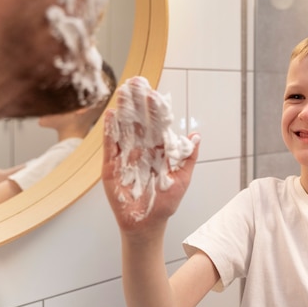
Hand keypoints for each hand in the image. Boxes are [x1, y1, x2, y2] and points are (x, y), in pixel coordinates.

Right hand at [102, 77, 199, 237]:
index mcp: (158, 151)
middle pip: (138, 122)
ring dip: (123, 111)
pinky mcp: (111, 167)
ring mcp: (125, 157)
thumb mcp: (182, 178)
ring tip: (122, 92)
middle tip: (135, 81)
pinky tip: (110, 116)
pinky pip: (111, 147)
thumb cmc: (166, 203)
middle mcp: (141, 150)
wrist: (147, 225)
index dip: (155, 109)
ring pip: (124, 129)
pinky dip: (110, 132)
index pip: (156, 125)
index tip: (154, 91)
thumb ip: (189, 156)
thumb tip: (197, 134)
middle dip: (137, 102)